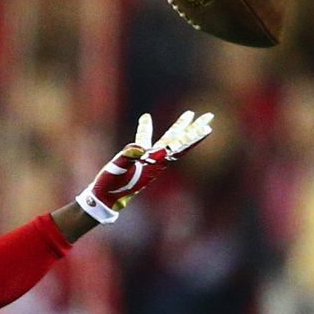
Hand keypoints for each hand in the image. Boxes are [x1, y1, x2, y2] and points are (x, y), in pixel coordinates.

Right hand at [75, 109, 213, 223]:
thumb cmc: (110, 187)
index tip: (206, 127)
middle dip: (194, 129)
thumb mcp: (116, 171)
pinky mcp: (137, 159)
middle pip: (180, 142)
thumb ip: (126, 157)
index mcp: (153, 163)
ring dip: (179, 127)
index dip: (191, 137)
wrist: (104, 199)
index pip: (177, 147)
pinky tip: (146, 118)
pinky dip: (146, 129)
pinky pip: (146, 141)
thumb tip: (138, 147)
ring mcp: (147, 160)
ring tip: (189, 114)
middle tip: (209, 116)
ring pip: (167, 140)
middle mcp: (155, 161)